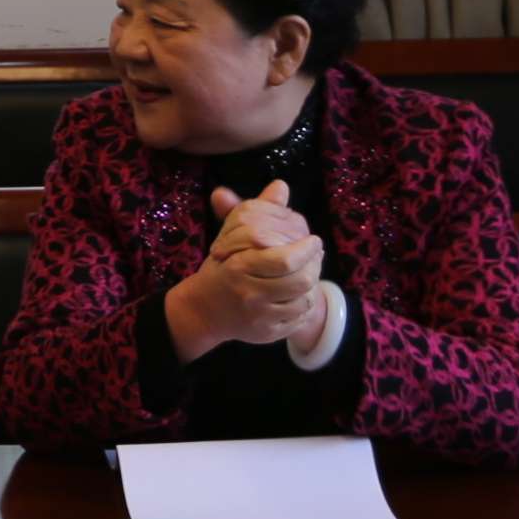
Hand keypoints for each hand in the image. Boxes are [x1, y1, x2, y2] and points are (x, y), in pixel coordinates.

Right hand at [165, 182, 325, 360]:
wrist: (203, 310)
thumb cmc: (223, 267)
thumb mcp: (232, 237)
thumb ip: (255, 211)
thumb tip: (280, 186)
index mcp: (239, 267)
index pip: (283, 260)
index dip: (305, 250)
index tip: (313, 240)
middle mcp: (249, 294)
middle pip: (299, 281)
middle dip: (314, 266)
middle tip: (315, 255)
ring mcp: (260, 317)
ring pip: (303, 301)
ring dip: (312, 285)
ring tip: (309, 272)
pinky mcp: (268, 333)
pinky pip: (299, 319)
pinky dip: (305, 305)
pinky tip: (300, 294)